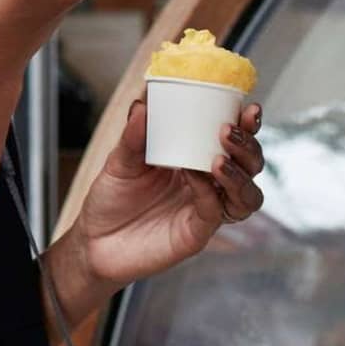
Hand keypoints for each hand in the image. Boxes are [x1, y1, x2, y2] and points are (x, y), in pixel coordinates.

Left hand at [68, 98, 266, 290]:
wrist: (93, 240)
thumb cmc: (112, 198)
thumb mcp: (120, 160)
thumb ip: (133, 135)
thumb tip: (142, 105)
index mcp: (196, 160)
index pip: (234, 142)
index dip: (247, 126)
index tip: (248, 108)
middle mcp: (208, 185)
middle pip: (250, 167)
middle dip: (248, 148)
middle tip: (228, 131)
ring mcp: (206, 210)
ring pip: (247, 196)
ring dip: (239, 175)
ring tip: (217, 158)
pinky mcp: (196, 234)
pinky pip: (216, 212)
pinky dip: (209, 192)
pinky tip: (194, 177)